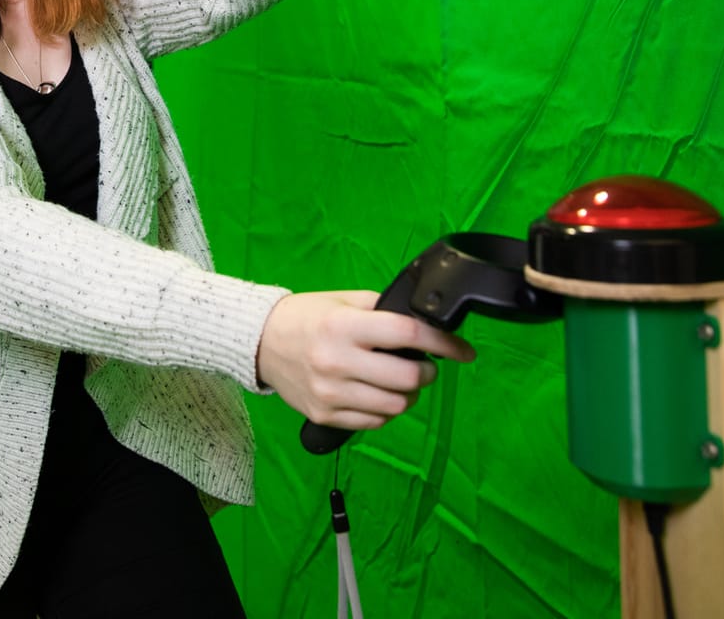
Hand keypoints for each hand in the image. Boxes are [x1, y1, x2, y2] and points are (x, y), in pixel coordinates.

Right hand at [256, 290, 475, 430]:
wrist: (260, 342)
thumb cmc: (306, 317)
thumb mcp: (342, 300)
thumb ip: (382, 311)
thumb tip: (425, 326)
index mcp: (343, 325)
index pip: (407, 335)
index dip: (444, 343)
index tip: (463, 351)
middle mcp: (337, 361)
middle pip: (408, 378)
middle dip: (428, 373)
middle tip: (425, 366)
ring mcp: (330, 393)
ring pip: (396, 405)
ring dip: (408, 394)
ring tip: (398, 381)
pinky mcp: (325, 415)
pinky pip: (374, 421)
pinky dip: (385, 409)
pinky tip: (376, 394)